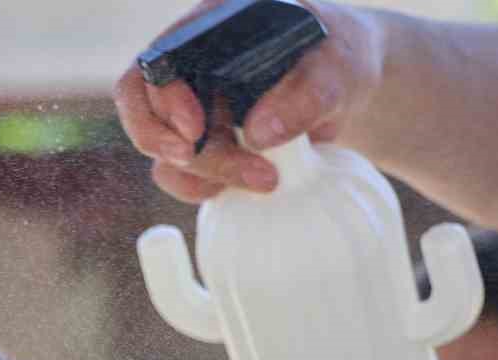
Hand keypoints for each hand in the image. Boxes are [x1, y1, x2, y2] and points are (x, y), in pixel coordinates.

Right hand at [113, 1, 384, 201]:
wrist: (347, 86)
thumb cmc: (339, 58)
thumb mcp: (338, 67)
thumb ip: (305, 93)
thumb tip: (257, 134)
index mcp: (209, 31)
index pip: (158, 62)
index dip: (163, 99)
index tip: (193, 130)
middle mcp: (189, 69)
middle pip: (150, 113)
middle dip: (184, 151)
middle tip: (230, 175)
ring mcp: (194, 108)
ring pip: (166, 151)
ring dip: (202, 175)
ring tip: (265, 180)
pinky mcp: (206, 145)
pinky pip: (184, 174)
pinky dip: (203, 188)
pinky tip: (239, 189)